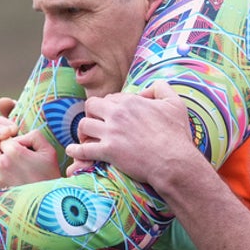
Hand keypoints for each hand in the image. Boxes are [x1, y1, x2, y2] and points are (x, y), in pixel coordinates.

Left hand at [0, 129, 60, 191]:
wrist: (46, 206)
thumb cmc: (48, 177)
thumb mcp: (48, 151)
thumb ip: (34, 136)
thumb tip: (16, 135)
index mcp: (14, 151)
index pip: (1, 138)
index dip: (8, 142)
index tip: (14, 150)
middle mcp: (0, 163)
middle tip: (6, 158)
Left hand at [65, 81, 199, 185]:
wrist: (174, 162)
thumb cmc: (176, 135)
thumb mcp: (175, 103)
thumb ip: (161, 88)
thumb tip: (145, 90)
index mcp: (130, 101)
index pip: (110, 98)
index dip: (110, 106)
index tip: (113, 116)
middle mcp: (117, 113)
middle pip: (91, 106)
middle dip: (91, 113)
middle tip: (96, 123)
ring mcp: (111, 132)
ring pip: (84, 125)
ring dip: (83, 131)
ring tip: (86, 137)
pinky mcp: (108, 151)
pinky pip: (83, 149)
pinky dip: (76, 149)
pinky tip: (73, 150)